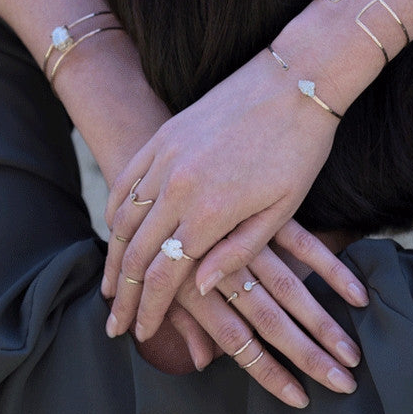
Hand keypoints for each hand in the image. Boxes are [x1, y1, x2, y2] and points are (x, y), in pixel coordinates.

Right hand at [100, 50, 348, 339]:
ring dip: (114, 257)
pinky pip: (127, 181)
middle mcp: (178, 185)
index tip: (141, 333)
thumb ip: (238, 252)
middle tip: (116, 324)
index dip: (150, 308)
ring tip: (113, 287)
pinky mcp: (163, 135)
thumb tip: (198, 287)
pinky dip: (116, 213)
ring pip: (124, 218)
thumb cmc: (299, 150)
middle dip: (124, 295)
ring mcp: (166, 156)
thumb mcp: (281, 210)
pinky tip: (117, 234)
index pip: (165, 274)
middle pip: (136, 253)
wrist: (295, 80)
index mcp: (211, 210)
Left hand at [116, 220, 368, 407]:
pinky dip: (330, 268)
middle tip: (343, 385)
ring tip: (353, 353)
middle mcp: (221, 264)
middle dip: (306, 355)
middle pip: (270, 320)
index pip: (237, 341)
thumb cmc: (153, 221)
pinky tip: (357, 294)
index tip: (300, 397)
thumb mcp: (169, 280)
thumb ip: (186, 318)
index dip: (268, 372)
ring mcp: (246, 234)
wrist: (145, 148)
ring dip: (323, 322)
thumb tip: (198, 362)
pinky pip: (304, 242)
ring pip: (291, 288)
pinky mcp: (264, 206)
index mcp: (193, 285)